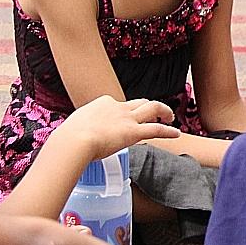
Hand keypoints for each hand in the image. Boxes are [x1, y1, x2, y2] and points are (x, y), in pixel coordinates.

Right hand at [59, 96, 177, 160]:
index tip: (122, 121)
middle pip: (139, 102)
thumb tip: (73, 140)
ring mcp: (127, 118)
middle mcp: (117, 107)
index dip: (122, 112)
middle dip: (149, 106)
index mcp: (102, 103)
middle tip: (156, 113)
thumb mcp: (73, 127)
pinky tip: (176, 133)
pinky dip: (169, 131)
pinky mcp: (134, 132)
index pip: (116, 104)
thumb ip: (80, 130)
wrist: (74, 142)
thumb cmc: (68, 138)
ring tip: (170, 117)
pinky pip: (157, 129)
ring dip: (164, 111)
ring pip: (153, 108)